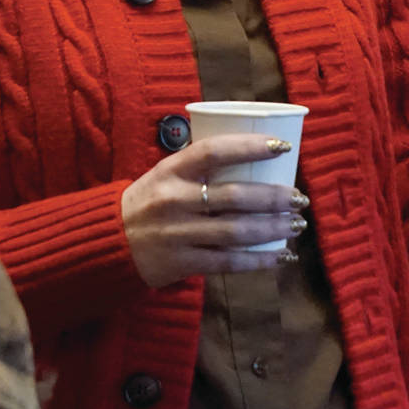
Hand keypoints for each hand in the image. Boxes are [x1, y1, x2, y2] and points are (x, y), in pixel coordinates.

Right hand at [120, 136, 308, 289]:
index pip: (214, 151)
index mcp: (171, 170)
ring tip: (298, 225)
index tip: (282, 146)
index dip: (250, 146)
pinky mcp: (182, 262)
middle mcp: (175, 200)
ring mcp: (178, 233)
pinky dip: (258, 259)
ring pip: (236, 231)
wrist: (108, 241)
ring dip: (273, 228)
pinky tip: (281, 256)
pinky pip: (228, 262)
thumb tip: (251, 153)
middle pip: (235, 196)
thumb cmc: (147, 201)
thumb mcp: (164, 174)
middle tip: (300, 197)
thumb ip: (198, 166)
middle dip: (274, 197)